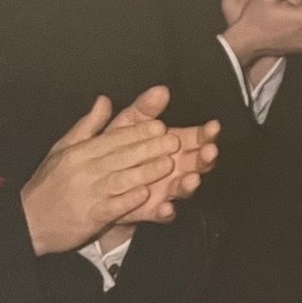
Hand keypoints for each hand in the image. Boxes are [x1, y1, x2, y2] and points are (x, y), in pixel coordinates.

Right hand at [21, 95, 183, 255]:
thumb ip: (88, 126)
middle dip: (150, 148)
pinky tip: (146, 194)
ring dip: (146, 172)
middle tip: (174, 142)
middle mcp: (84, 170)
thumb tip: (105, 100)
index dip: (138, 132)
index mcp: (79, 153)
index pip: (113, 139)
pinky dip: (129, 200)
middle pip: (121, 157)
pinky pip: (113, 206)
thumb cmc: (49, 184)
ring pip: (121, 179)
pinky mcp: (90, 216)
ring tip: (168, 164)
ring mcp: (88, 194)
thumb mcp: (63, 149)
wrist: (27, 222)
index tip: (160, 126)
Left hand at [99, 86, 220, 222]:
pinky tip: (165, 207)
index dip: (207, 133)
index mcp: (171, 145)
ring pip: (184, 187)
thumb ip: (143, 109)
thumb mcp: (124, 126)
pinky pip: (162, 213)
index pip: (197, 138)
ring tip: (192, 179)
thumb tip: (160, 89)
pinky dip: (165, 212)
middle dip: (206, 157)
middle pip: (198, 162)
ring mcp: (165, 189)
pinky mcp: (151, 209)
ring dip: (190, 184)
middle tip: (209, 151)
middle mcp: (174, 167)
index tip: (213, 127)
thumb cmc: (111, 151)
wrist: (88, 187)